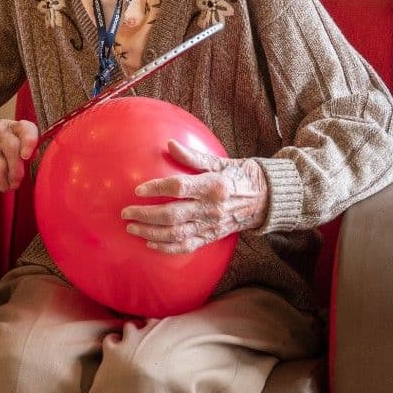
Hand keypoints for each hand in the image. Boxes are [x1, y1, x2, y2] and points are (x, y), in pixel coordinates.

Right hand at [0, 119, 39, 198]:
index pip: (25, 128)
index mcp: (10, 127)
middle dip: (16, 171)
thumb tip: (35, 155)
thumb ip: (23, 152)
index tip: (28, 157)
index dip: (30, 141)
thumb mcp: (8, 152)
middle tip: (15, 184)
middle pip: (12, 148)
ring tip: (4, 189)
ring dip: (3, 182)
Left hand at [121, 140, 268, 253]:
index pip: (179, 188)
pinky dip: (167, 248)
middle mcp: (211, 208)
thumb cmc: (239, 175)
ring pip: (176, 234)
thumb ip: (193, 156)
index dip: (156, 189)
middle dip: (146, 215)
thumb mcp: (220, 161)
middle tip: (126, 212)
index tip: (138, 190)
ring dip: (151, 232)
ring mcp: (211, 225)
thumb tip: (169, 144)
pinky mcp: (212, 237)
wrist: (265, 199)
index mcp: (213, 185)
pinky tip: (150, 243)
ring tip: (132, 227)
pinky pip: (187, 247)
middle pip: (173, 215)